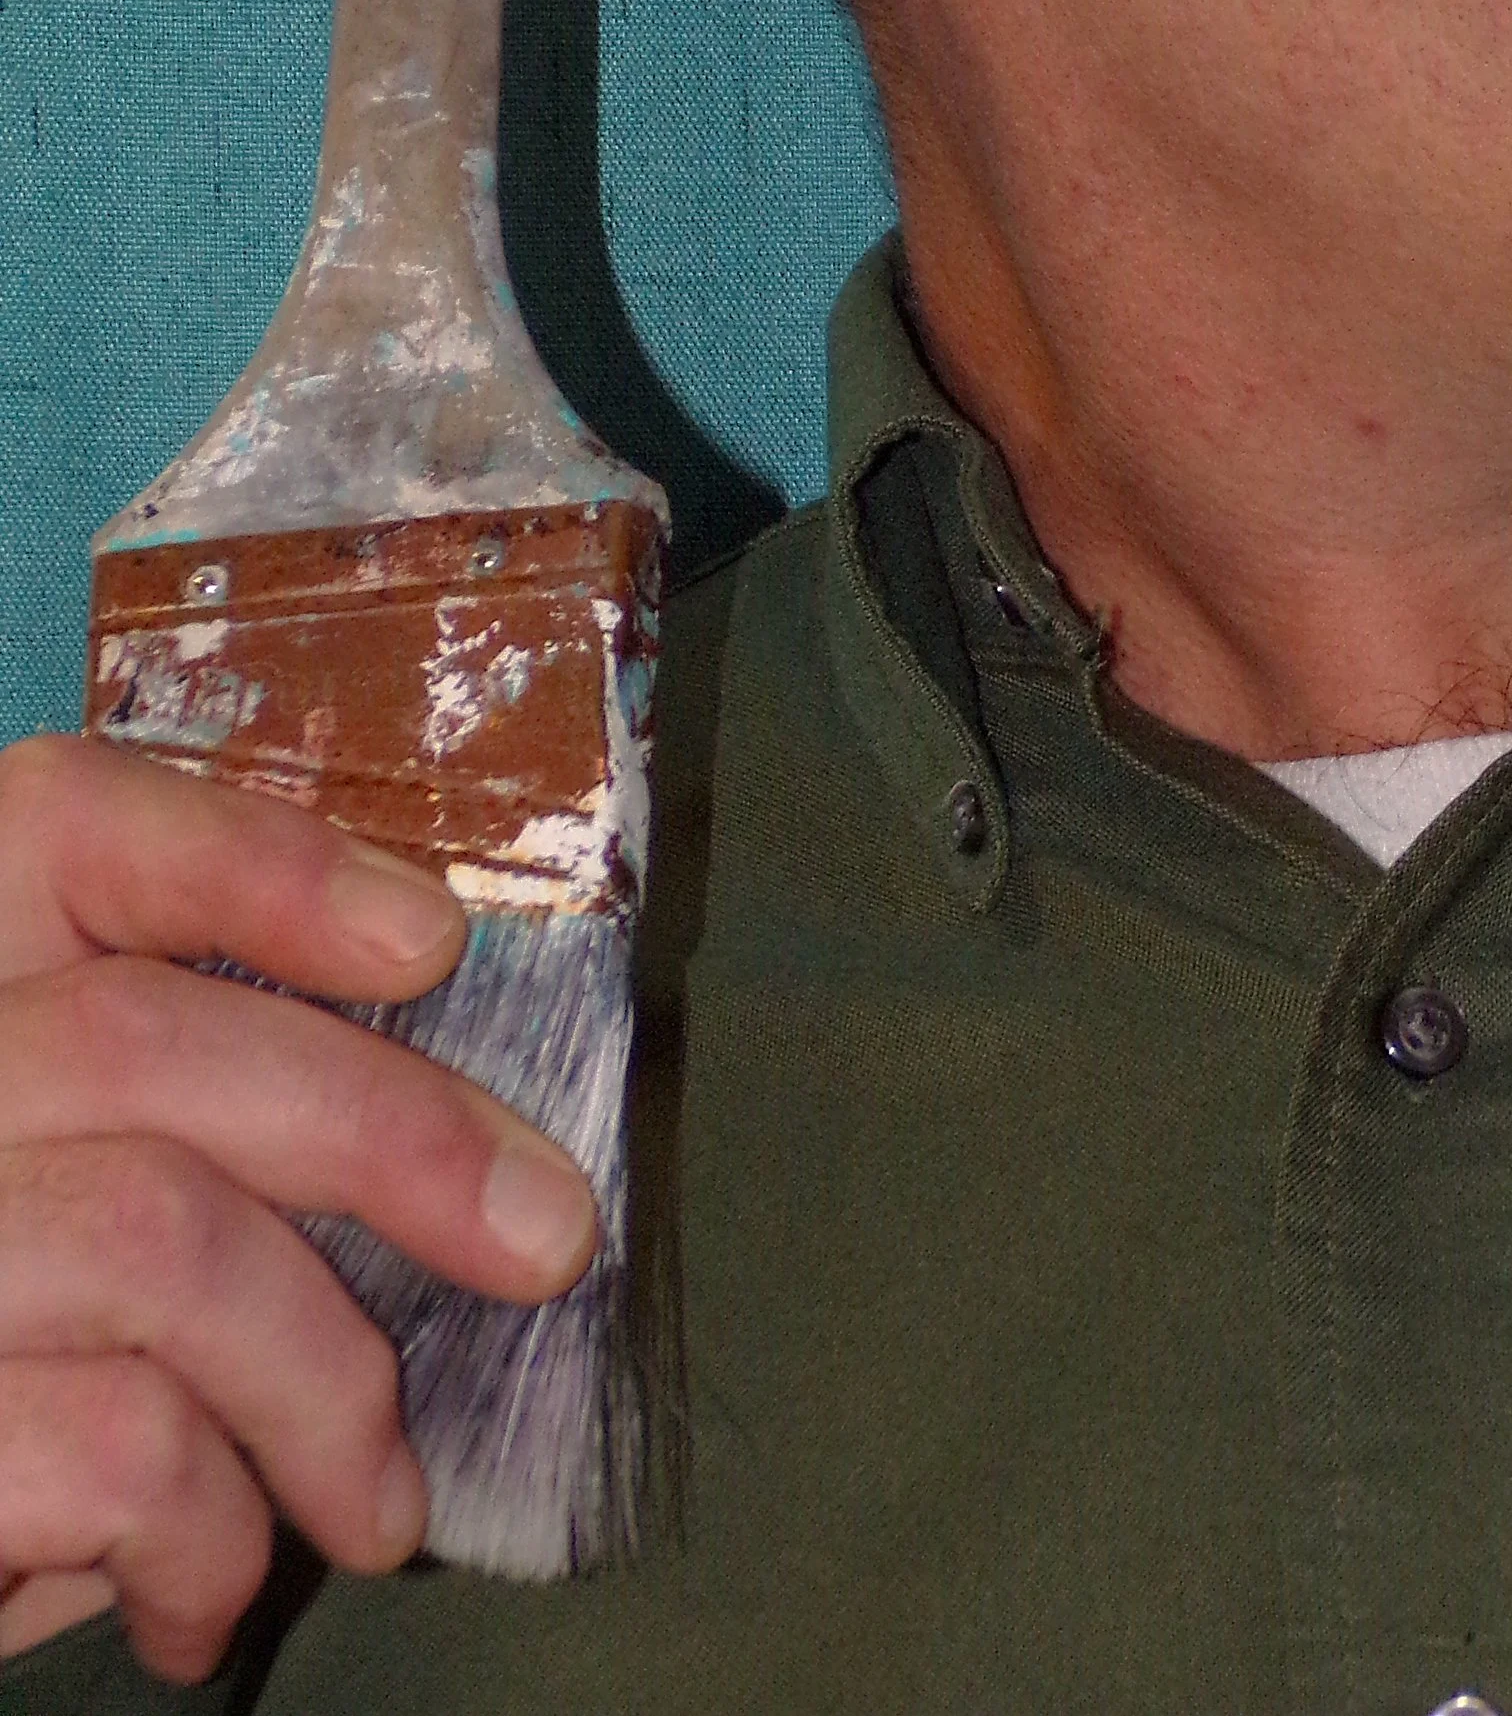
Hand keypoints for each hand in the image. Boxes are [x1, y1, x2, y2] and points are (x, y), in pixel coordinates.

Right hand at [0, 733, 597, 1681]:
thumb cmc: (16, 1369)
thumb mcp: (70, 1187)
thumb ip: (192, 1109)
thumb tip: (459, 1129)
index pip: (57, 829)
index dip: (253, 862)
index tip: (433, 939)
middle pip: (144, 1038)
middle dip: (393, 1132)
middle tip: (549, 1242)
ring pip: (162, 1243)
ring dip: (327, 1388)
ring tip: (375, 1505)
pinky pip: (118, 1449)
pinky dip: (213, 1533)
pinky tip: (205, 1591)